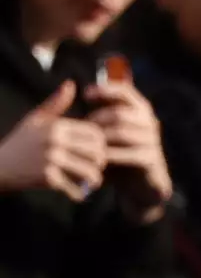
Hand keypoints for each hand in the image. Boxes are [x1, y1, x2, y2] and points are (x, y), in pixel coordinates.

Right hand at [0, 81, 105, 200]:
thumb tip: (71, 84)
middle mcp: (55, 141)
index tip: (99, 150)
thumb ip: (56, 103)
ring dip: (95, 179)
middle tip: (99, 168)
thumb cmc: (20, 142)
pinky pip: (74, 188)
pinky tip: (80, 193)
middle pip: (96, 152)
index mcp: (57, 126)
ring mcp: (51, 160)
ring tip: (94, 181)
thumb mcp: (35, 119)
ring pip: (89, 170)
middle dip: (101, 162)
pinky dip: (79, 193)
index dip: (102, 143)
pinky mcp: (47, 178)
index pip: (96, 133)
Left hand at [84, 81, 170, 222]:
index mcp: (140, 109)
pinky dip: (111, 156)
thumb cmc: (118, 153)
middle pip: (119, 114)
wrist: (139, 184)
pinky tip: (98, 160)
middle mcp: (149, 122)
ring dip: (101, 139)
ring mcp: (152, 140)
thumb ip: (99, 112)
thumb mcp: (110, 130)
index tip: (85, 94)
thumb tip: (73, 88)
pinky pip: (128, 154)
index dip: (105, 90)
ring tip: (87, 145)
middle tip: (81, 128)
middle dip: (97, 120)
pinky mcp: (151, 158)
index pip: (125, 90)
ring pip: (122, 133)